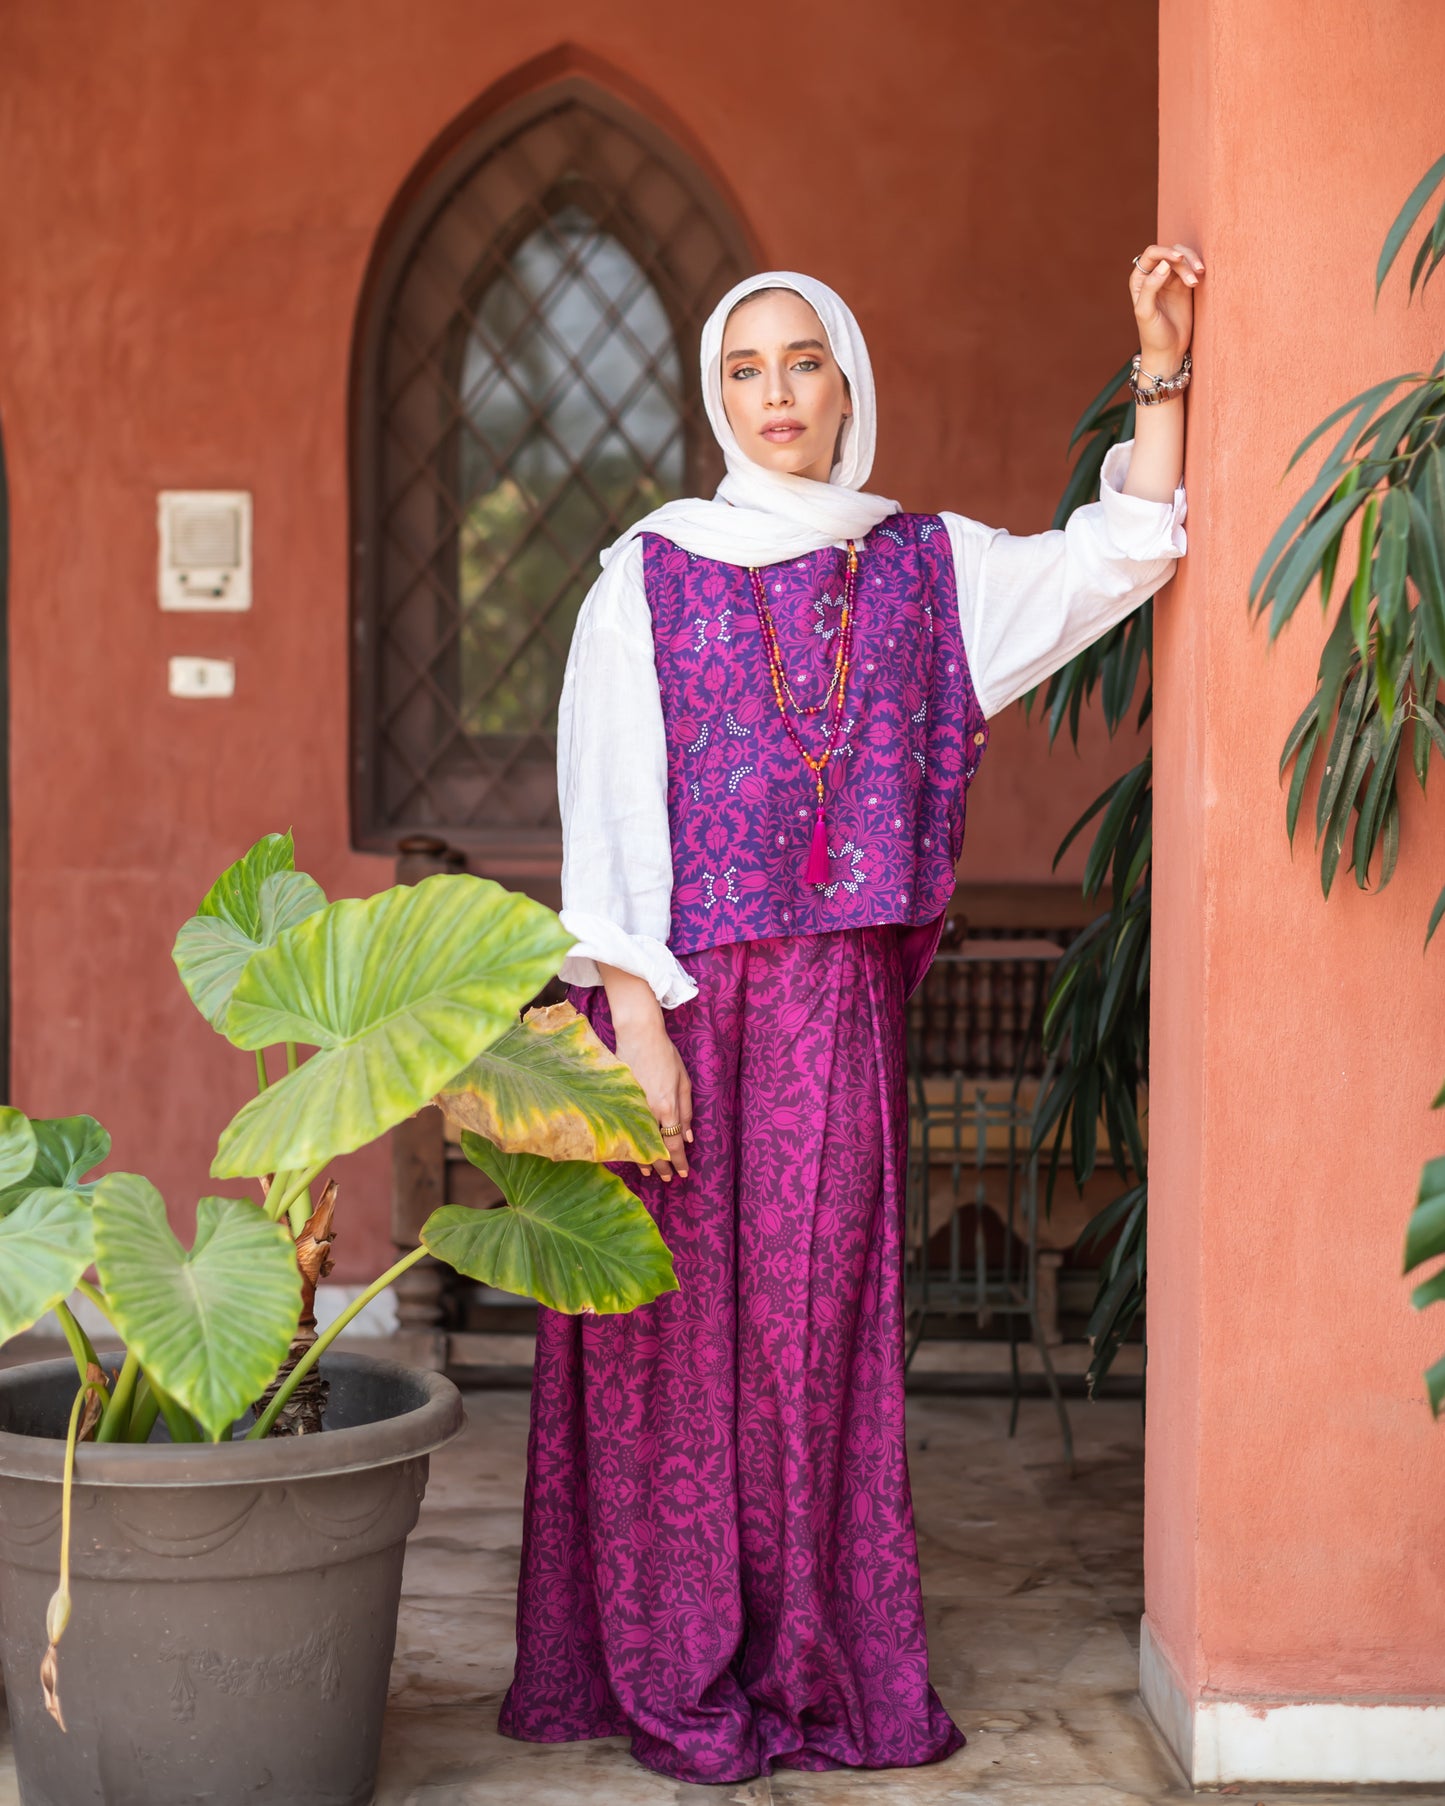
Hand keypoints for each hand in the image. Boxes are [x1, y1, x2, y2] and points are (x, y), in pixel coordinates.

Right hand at [611, 1014, 693, 1182]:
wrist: (637, 1036)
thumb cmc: (664, 1056)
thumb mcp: (684, 1082)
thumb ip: (687, 1112)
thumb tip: (689, 1138)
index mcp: (666, 1107)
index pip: (673, 1144)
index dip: (677, 1161)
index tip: (682, 1174)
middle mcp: (647, 1112)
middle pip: (654, 1148)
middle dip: (661, 1166)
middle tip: (666, 1179)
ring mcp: (630, 1108)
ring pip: (637, 1142)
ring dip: (643, 1159)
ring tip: (648, 1171)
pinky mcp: (618, 1102)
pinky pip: (625, 1129)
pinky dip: (630, 1142)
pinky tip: (631, 1151)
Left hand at [1130, 242, 1203, 374]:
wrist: (1168, 351)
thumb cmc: (1152, 335)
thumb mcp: (1146, 312)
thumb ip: (1151, 287)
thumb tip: (1164, 265)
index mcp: (1140, 280)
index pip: (1152, 254)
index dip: (1166, 252)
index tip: (1179, 259)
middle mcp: (1154, 276)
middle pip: (1170, 253)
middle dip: (1183, 259)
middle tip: (1195, 273)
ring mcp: (1170, 280)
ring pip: (1183, 258)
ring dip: (1192, 263)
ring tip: (1198, 278)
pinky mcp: (1184, 286)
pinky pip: (1191, 269)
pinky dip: (1197, 269)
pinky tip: (1199, 279)